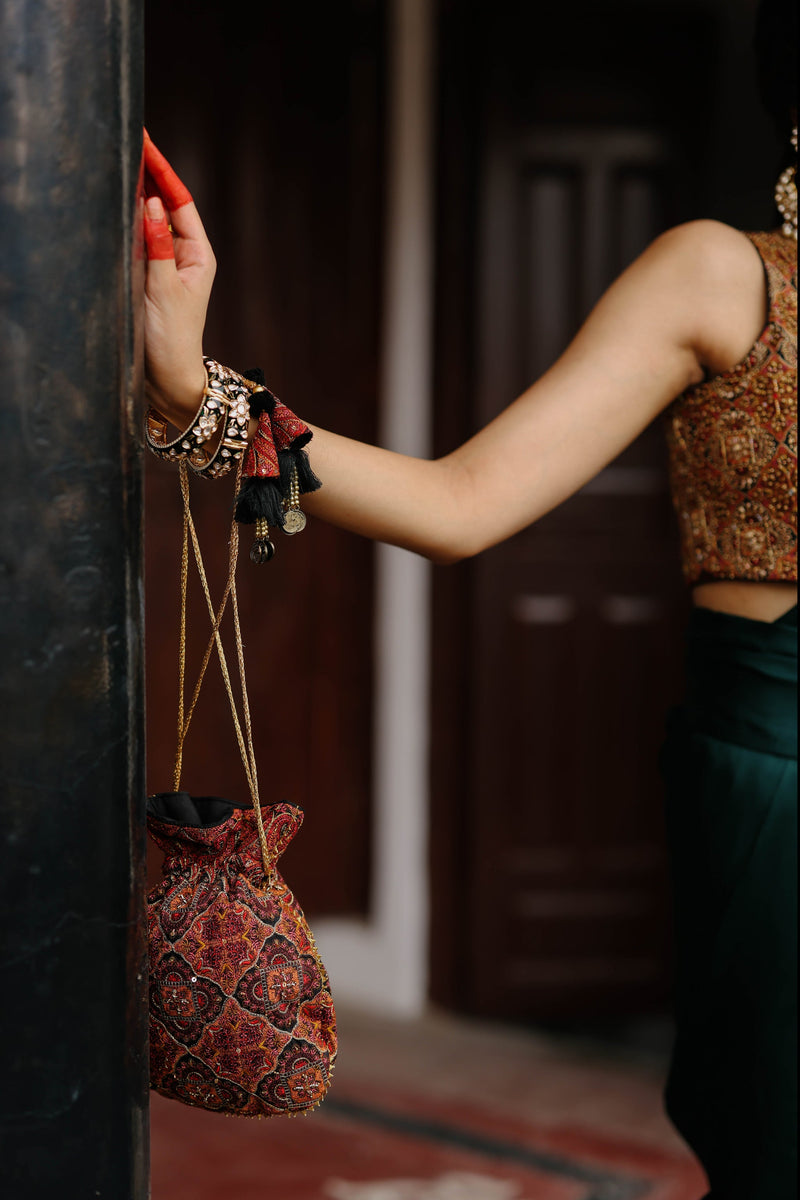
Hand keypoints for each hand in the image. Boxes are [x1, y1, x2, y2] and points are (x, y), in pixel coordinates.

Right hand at [142, 130, 215, 427]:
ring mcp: (165, 264)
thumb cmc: (172, 340)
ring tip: (116, 159)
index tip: (145, 141)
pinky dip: (124, 219)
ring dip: (134, 191)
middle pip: (164, 203)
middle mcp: (183, 254)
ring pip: (148, 219)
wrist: (167, 380)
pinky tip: (111, 201)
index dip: (161, 169)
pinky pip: (136, 239)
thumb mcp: (162, 290)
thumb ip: (156, 246)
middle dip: (147, 172)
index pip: (179, 200)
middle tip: (127, 138)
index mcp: (197, 253)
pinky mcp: (147, 276)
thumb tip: (150, 203)